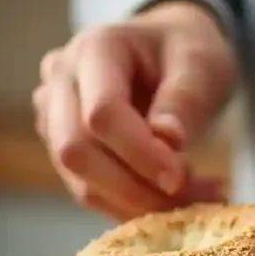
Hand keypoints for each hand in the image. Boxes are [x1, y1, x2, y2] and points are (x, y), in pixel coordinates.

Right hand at [33, 0, 236, 219]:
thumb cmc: (183, 51)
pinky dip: (132, 207)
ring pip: (80, 182)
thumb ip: (184, 99)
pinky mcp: (63, 152)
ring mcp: (54, 119)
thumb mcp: (200, 63)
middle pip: (76, 152)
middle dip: (134, 188)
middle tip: (192, 197)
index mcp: (94, 49)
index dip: (139, 153)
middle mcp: (61, 82)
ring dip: (138, 204)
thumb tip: (167, 142)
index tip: (181, 177)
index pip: (100, 113)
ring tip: (195, 199)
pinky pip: (90, 193)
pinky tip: (172, 200)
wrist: (166, 52)